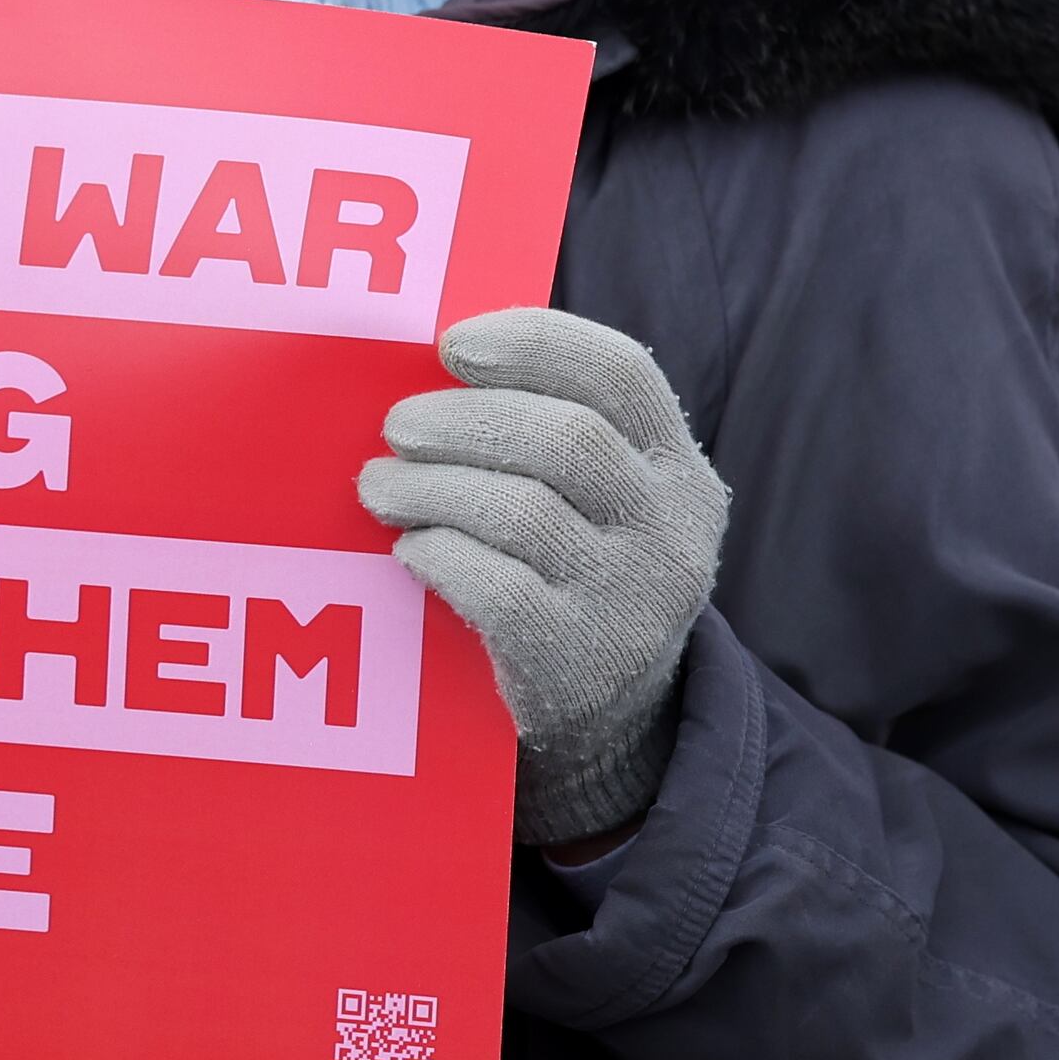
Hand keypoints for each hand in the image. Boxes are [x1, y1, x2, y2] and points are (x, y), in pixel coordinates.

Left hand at [359, 305, 731, 848]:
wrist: (612, 716)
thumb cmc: (578, 569)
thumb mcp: (604, 500)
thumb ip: (550, 430)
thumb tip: (433, 367)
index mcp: (678, 466)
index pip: (620, 373)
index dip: (532, 343)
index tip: (452, 345)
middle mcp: (670, 528)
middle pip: (566, 438)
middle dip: (464, 421)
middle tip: (398, 426)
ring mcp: (629, 597)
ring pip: (522, 511)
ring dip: (431, 487)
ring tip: (380, 486)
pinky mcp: (577, 658)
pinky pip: (495, 588)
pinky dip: (439, 555)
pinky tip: (412, 548)